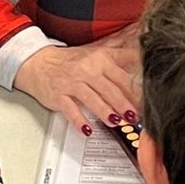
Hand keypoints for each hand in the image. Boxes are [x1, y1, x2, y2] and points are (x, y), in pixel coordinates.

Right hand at [14, 27, 140, 132]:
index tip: (146, 103)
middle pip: (109, 89)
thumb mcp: (97, 53)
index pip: (121, 77)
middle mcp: (87, 70)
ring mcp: (71, 83)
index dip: (135, 91)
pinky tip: (87, 130)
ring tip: (115, 122)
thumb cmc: (70, 61)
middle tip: (134, 117)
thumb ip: (120, 57)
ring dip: (105, 112)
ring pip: (91, 98)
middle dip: (123, 104)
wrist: (38, 62)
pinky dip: (79, 121)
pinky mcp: (58, 95)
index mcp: (100, 59)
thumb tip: (144, 57)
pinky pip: (70, 109)